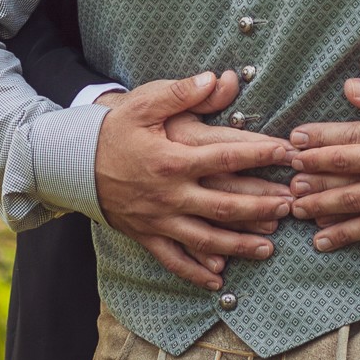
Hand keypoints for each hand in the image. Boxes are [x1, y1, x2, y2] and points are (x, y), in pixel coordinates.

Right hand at [95, 72, 295, 291]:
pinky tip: (219, 281)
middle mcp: (170, 194)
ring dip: (240, 244)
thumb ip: (181, 93)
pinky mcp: (145, 235)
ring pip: (207, 238)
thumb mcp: (143, 104)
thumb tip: (218, 78)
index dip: (260, 154)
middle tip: (291, 206)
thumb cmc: (111, 130)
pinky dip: (196, 272)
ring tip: (269, 247)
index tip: (287, 153)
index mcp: (172, 159)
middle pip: (225, 205)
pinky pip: (174, 259)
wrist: (69, 162)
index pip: (227, 157)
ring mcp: (158, 219)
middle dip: (261, 206)